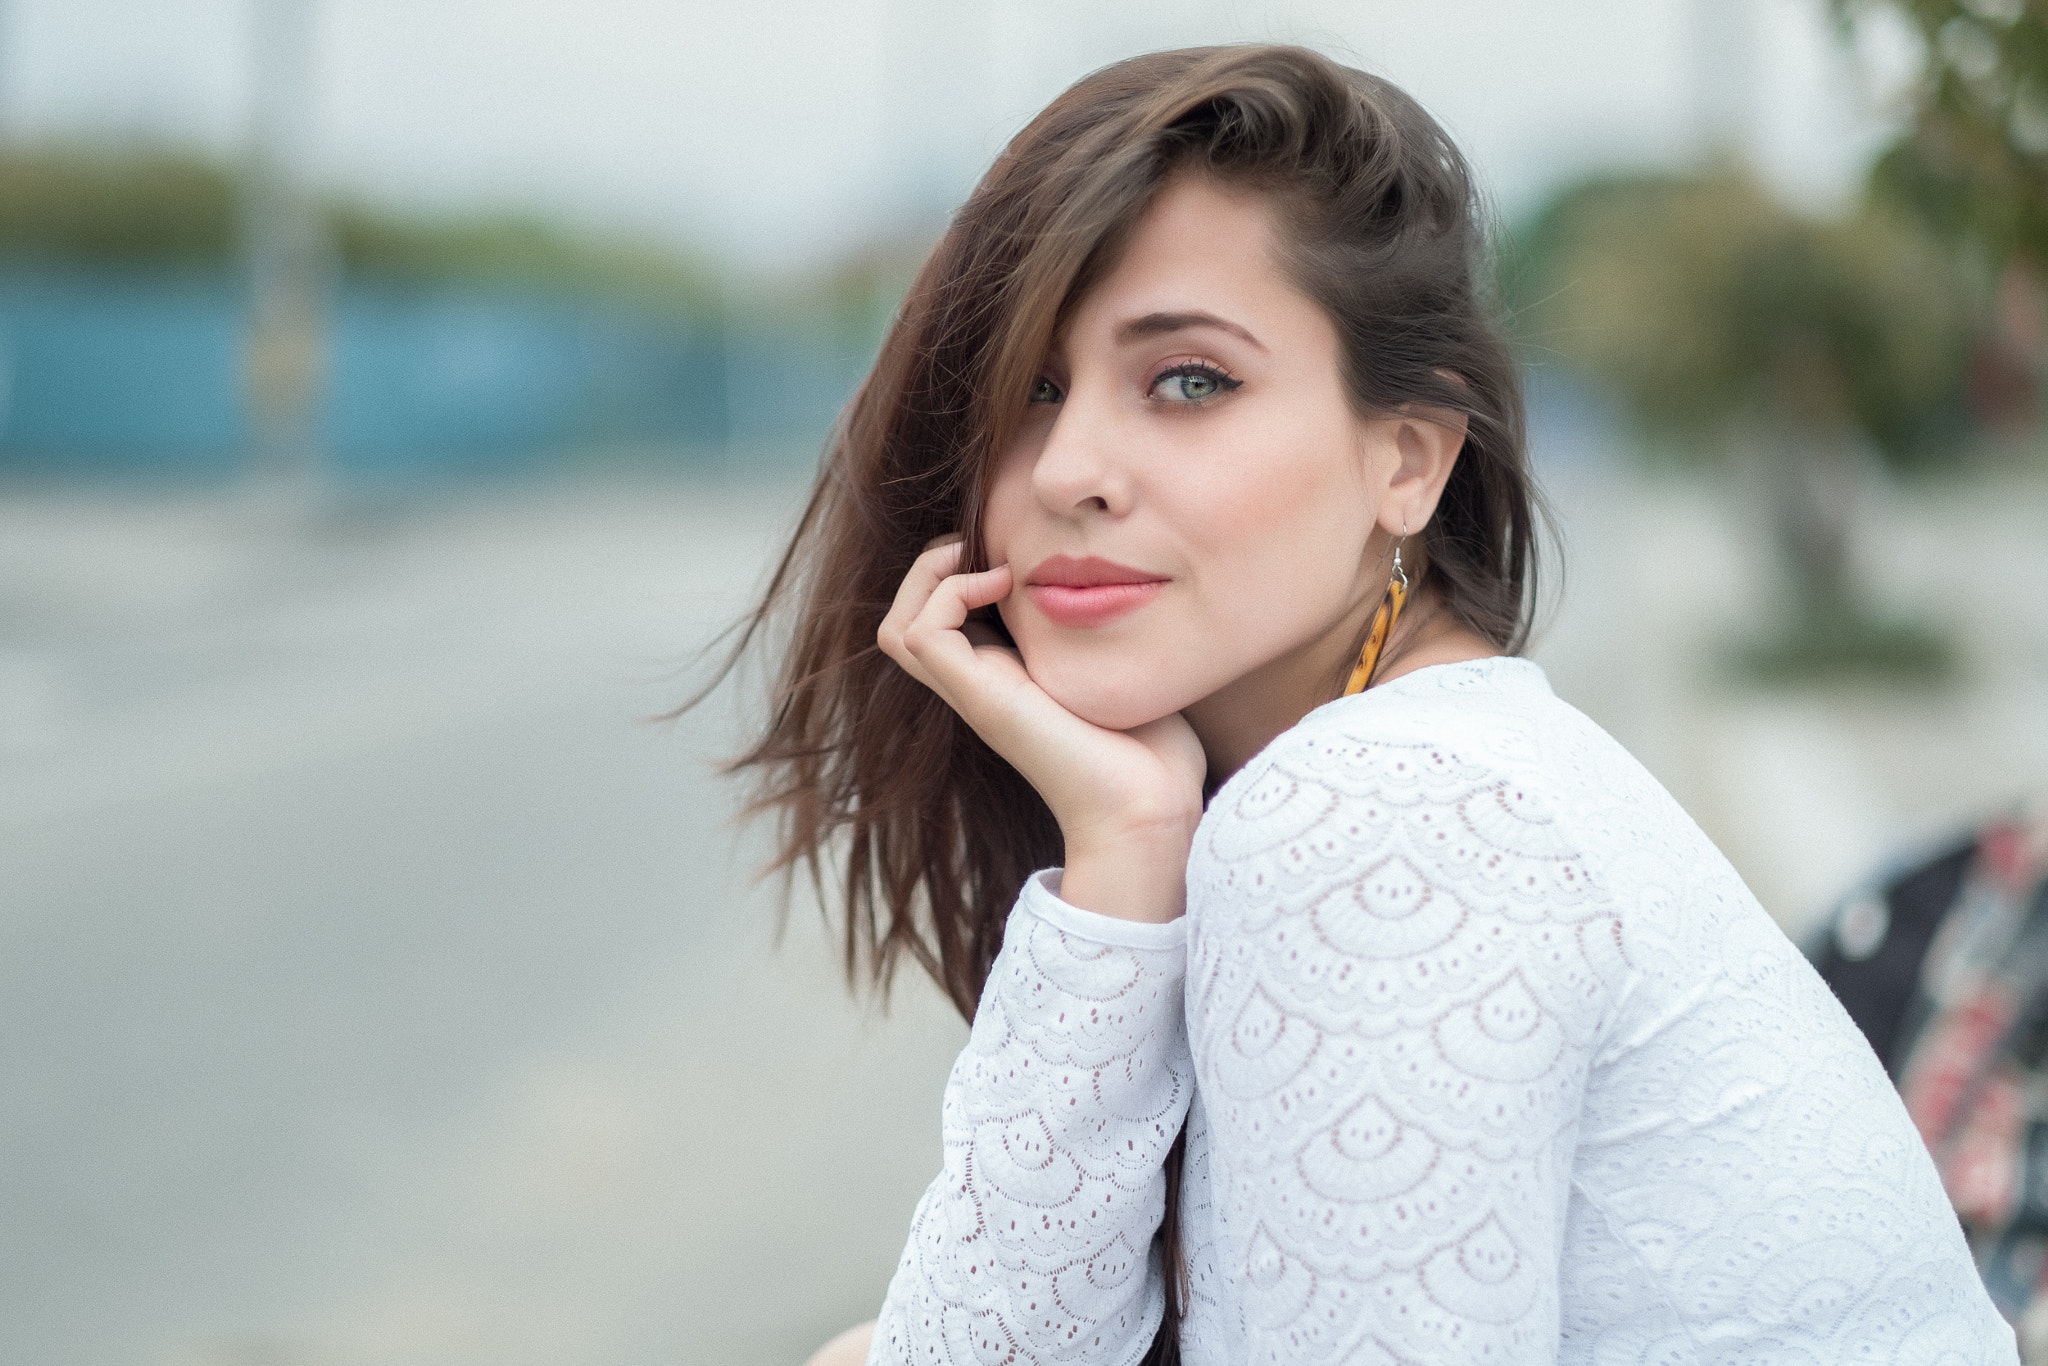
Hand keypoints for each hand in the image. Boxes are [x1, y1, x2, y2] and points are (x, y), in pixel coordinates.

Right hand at [877, 539, 1204, 922]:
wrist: (1148, 809)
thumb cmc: (1153, 752)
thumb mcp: (1122, 671)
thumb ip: (1107, 633)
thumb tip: (1124, 586)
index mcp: (1008, 680)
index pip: (944, 622)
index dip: (961, 574)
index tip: (1016, 553)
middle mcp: (981, 687)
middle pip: (904, 624)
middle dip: (931, 570)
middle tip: (985, 549)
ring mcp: (976, 695)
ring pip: (897, 629)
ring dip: (930, 578)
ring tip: (989, 565)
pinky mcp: (982, 698)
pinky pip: (920, 634)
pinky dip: (948, 593)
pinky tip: (1003, 585)